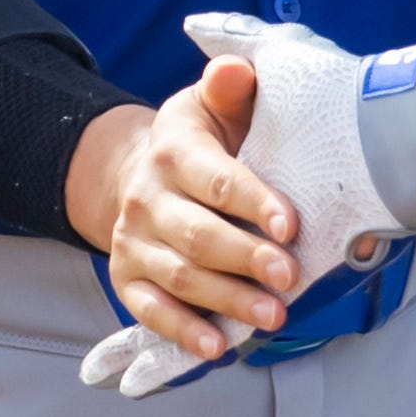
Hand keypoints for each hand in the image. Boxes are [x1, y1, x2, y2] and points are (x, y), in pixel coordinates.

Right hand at [66, 65, 298, 388]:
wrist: (141, 170)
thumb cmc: (201, 140)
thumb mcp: (214, 104)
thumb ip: (230, 87)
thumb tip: (235, 70)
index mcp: (174, 150)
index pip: (216, 179)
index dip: (254, 202)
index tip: (290, 226)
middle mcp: (146, 196)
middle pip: (198, 235)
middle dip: (245, 259)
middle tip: (289, 277)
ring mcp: (133, 240)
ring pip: (180, 276)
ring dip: (226, 300)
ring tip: (271, 315)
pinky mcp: (125, 276)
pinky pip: (149, 310)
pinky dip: (181, 331)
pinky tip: (215, 346)